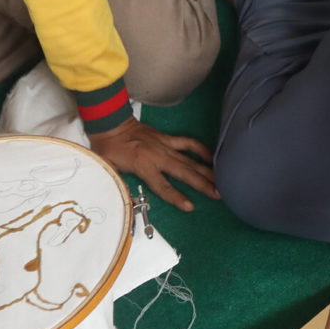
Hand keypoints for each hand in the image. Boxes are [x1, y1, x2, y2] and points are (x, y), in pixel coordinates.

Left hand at [92, 117, 218, 210]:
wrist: (111, 122)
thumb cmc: (108, 147)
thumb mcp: (109, 169)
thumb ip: (119, 185)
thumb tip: (126, 202)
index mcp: (143, 165)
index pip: (162, 186)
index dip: (176, 197)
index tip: (190, 206)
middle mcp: (158, 156)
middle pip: (184, 173)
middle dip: (202, 184)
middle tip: (219, 194)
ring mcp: (165, 146)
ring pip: (190, 160)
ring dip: (206, 171)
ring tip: (221, 181)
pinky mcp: (167, 138)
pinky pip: (188, 143)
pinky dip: (201, 149)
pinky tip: (213, 157)